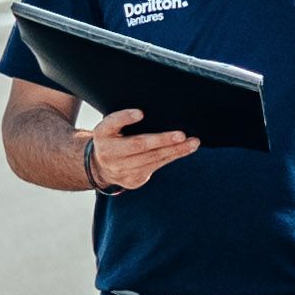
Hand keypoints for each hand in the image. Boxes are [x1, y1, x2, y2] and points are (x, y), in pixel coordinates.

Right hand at [80, 112, 199, 197]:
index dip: (125, 117)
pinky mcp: (134, 180)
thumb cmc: (111, 139)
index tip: (140, 113)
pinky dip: (172, 157)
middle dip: (162, 140)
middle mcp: (109, 154)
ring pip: (152, 158)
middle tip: (181, 135)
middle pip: (138, 145)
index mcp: (102, 135)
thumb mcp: (109, 126)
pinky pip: (156, 166)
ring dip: (175, 150)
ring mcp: (122, 170)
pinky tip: (184, 150)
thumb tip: (143, 113)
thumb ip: (121, 118)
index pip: (112, 123)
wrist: (101, 168)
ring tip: (192, 142)